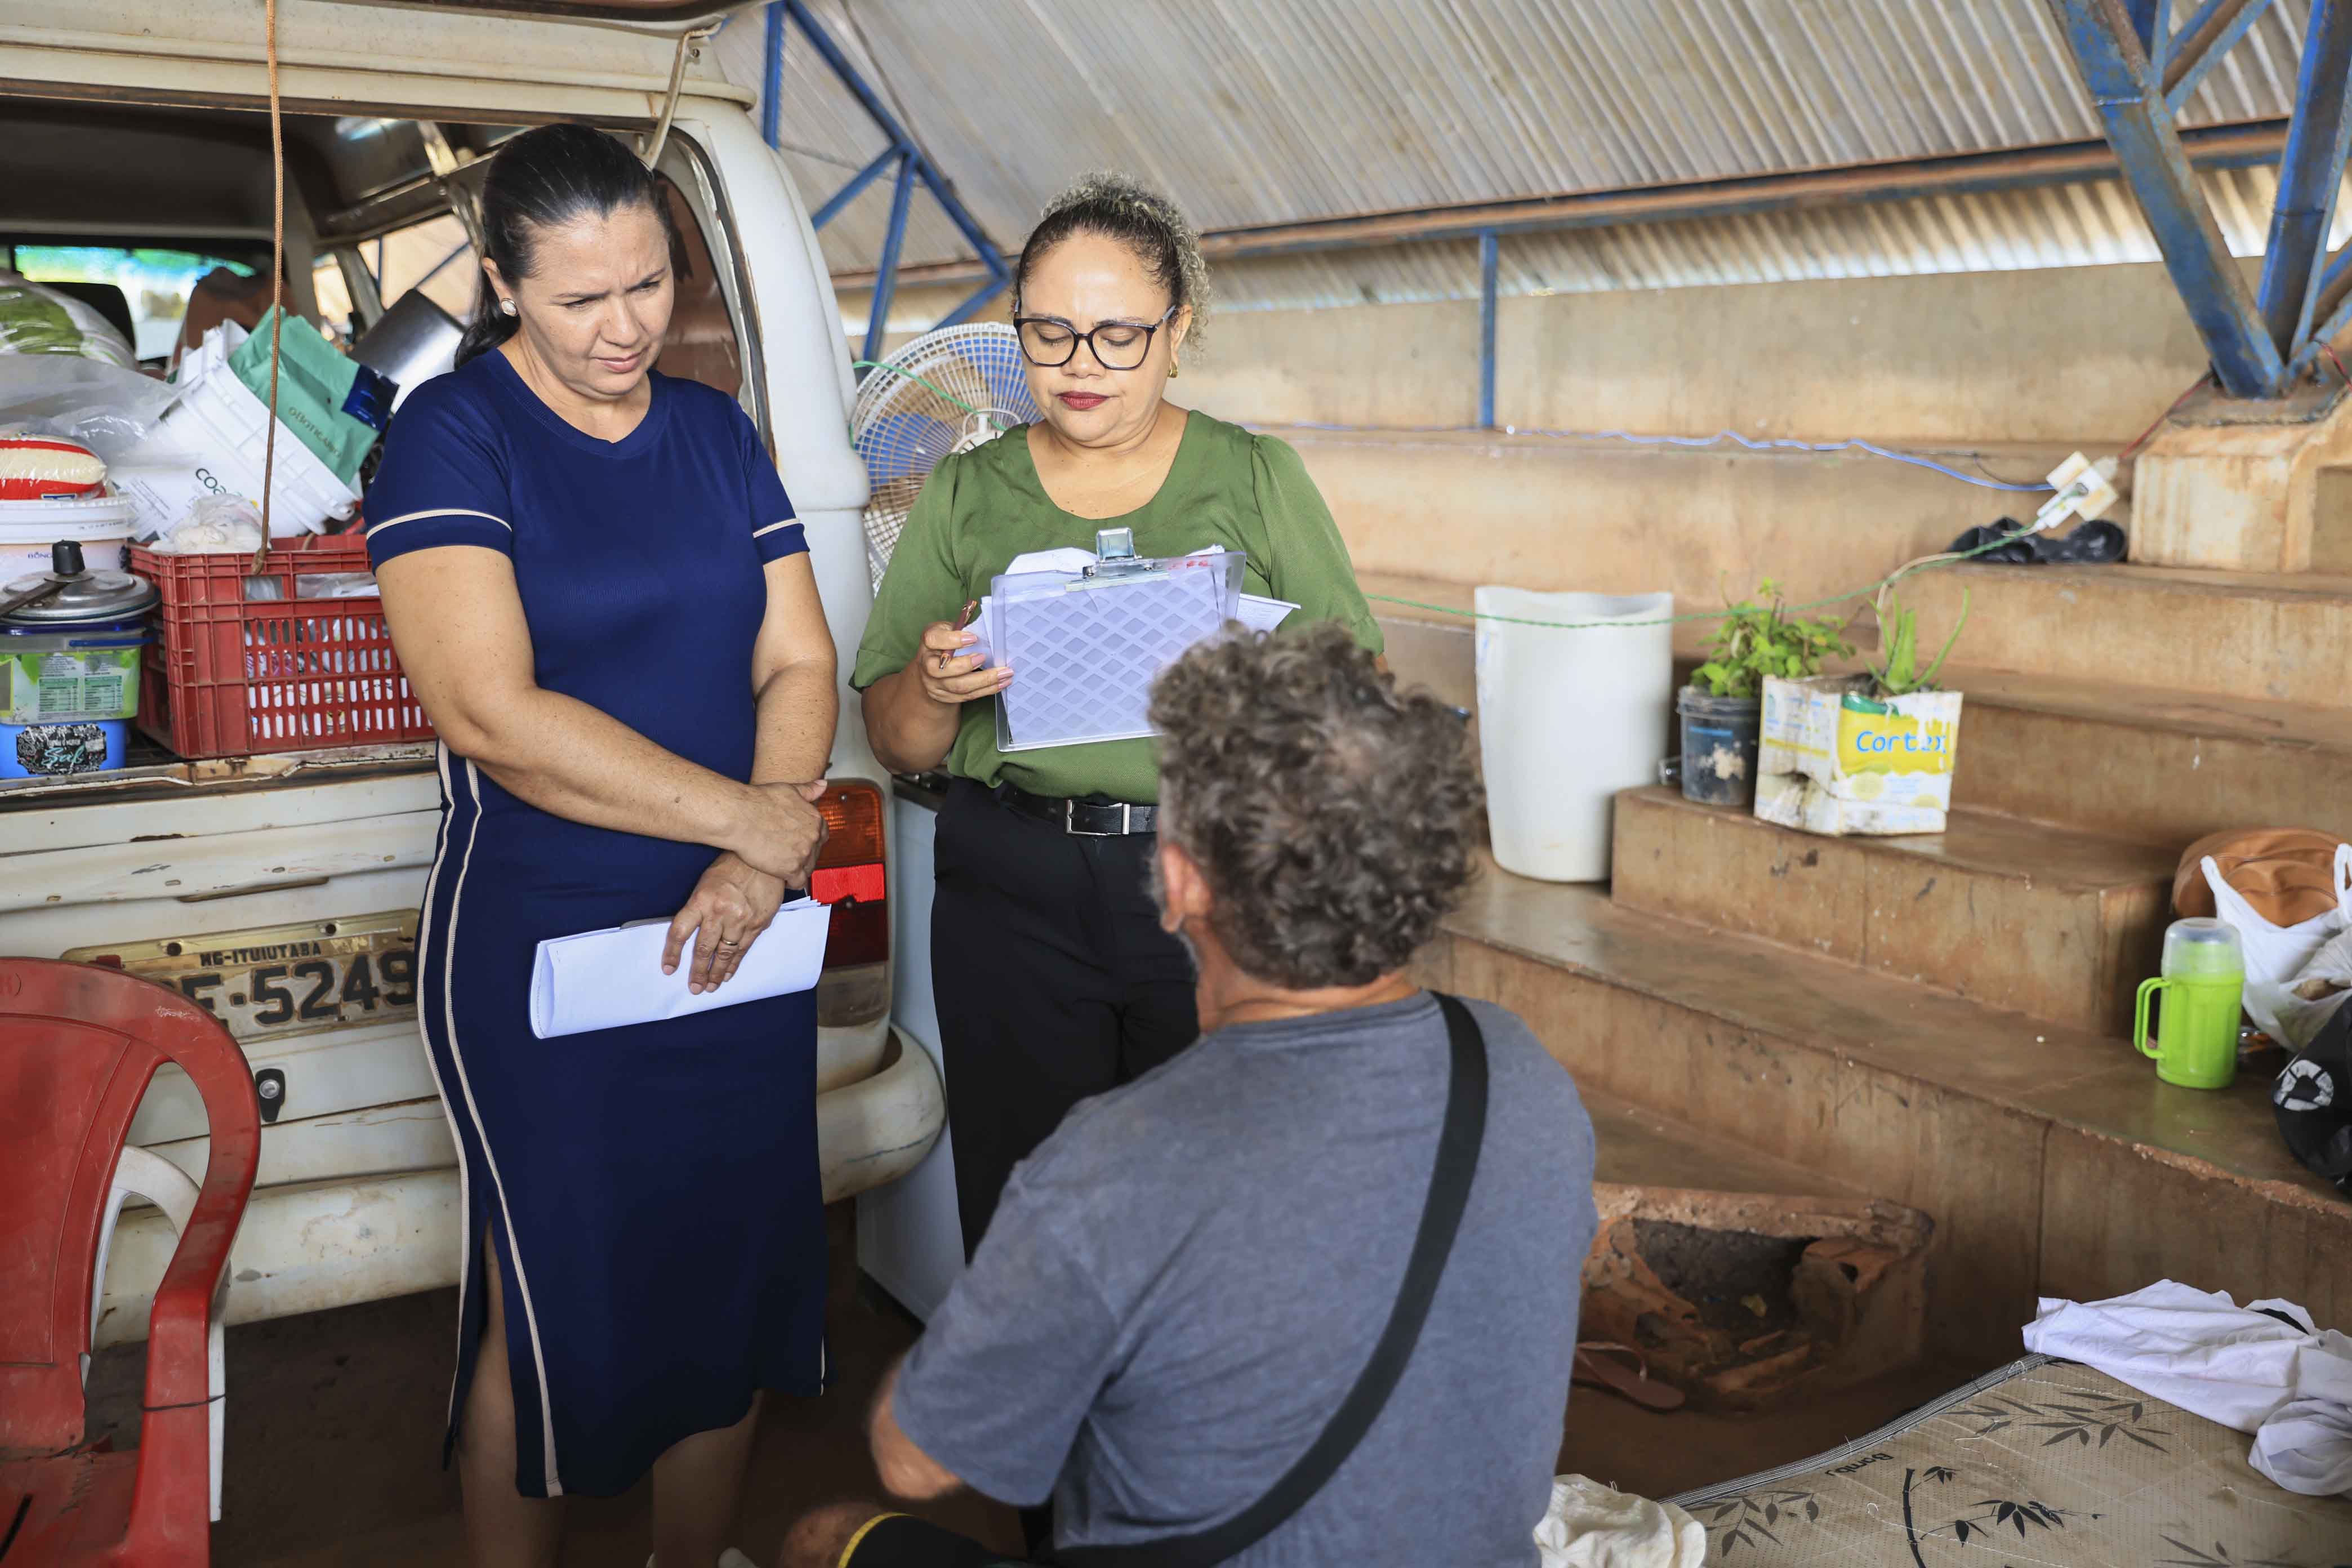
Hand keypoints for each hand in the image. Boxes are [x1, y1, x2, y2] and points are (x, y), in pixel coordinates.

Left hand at [665, 851, 788, 993]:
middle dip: (697, 971)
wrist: (763, 859)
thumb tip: (690, 935)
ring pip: (724, 954)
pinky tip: (728, 974)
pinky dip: (734, 964)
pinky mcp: (757, 925)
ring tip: (710, 987)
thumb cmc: (731, 868)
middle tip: (693, 987)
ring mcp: (740, 920)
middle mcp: (720, 912)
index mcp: (701, 900)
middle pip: (703, 949)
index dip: (672, 953)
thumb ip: (698, 909)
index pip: (680, 932)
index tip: (669, 969)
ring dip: (716, 973)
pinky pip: (743, 950)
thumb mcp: (705, 884)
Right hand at [733, 778, 829, 884]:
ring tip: (784, 867)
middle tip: (789, 855)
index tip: (800, 842)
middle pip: (815, 853)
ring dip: (799, 869)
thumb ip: (808, 791)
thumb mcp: (789, 790)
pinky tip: (783, 879)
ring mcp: (803, 854)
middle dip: (804, 855)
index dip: (811, 840)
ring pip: (808, 868)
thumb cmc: (759, 801)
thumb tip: (823, 785)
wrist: (740, 816)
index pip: (822, 835)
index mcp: (815, 819)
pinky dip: (792, 882)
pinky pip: (798, 882)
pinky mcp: (791, 869)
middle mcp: (813, 837)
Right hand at [911, 619, 1010, 707]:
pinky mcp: (944, 696)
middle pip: (942, 669)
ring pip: (959, 686)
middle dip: (967, 665)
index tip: (973, 638)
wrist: (934, 667)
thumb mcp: (950, 629)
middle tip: (985, 658)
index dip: (953, 639)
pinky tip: (1001, 683)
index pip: (933, 640)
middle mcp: (926, 664)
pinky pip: (967, 696)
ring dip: (985, 680)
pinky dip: (987, 690)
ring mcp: (933, 683)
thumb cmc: (947, 643)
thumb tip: (988, 630)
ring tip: (1005, 673)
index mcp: (928, 642)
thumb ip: (962, 629)